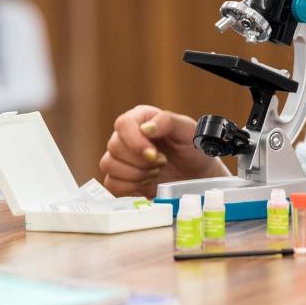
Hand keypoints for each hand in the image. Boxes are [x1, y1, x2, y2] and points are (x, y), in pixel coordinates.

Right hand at [99, 106, 229, 197]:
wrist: (197, 174)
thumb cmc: (193, 148)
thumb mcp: (188, 130)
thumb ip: (168, 122)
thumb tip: (145, 128)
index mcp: (141, 118)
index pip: (123, 124)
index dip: (135, 142)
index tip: (153, 154)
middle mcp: (127, 135)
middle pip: (114, 146)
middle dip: (140, 161)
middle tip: (161, 163)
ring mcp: (122, 157)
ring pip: (108, 164)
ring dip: (135, 174)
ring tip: (155, 171)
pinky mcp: (120, 177)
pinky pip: (111, 183)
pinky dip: (130, 186)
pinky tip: (148, 181)